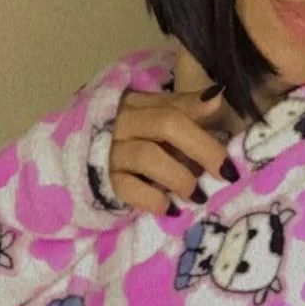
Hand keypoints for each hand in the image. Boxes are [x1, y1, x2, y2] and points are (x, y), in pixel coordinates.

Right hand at [109, 86, 239, 214]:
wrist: (77, 168)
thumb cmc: (128, 142)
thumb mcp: (152, 121)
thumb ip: (184, 110)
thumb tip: (217, 96)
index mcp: (136, 103)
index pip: (174, 104)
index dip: (204, 115)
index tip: (227, 130)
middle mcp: (121, 121)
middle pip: (167, 124)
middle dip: (203, 149)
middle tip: (227, 174)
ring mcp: (109, 150)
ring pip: (149, 156)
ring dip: (180, 178)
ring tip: (197, 195)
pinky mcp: (101, 179)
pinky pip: (128, 188)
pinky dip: (154, 200)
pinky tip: (171, 209)